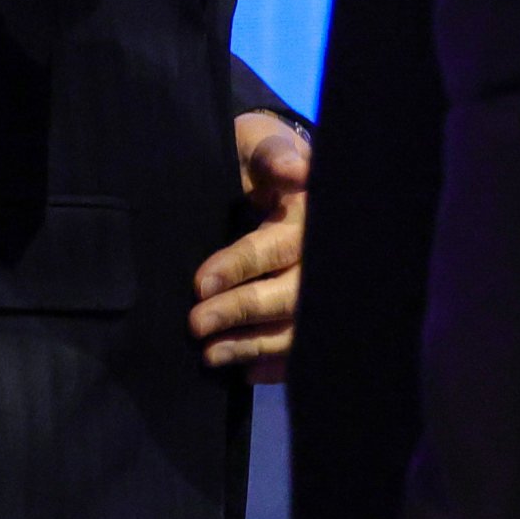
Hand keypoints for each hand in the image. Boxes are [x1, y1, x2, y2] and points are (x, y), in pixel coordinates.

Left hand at [189, 111, 308, 379]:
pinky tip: (246, 374)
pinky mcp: (317, 313)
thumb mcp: (262, 144)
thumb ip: (272, 156)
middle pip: (290, 295)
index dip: (239, 267)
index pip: (276, 249)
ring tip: (210, 356)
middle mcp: (323, 258)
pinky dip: (277, 365)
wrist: (283, 169)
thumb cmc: (263, 157)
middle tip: (195, 324)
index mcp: (311, 217)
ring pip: (298, 328)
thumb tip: (296, 171)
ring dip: (254, 345)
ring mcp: (324, 290)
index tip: (200, 284)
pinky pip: (305, 348)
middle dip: (242, 312)